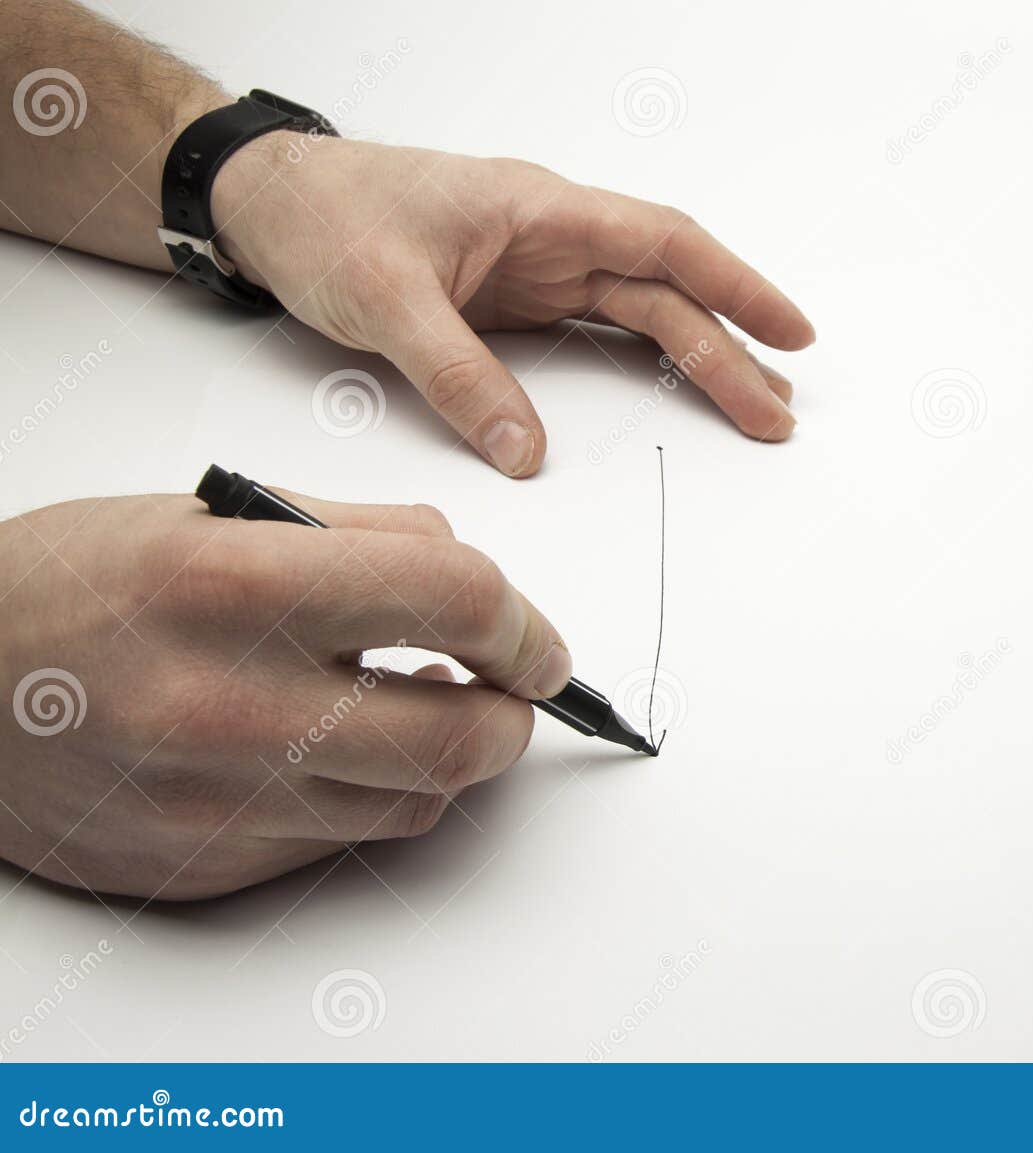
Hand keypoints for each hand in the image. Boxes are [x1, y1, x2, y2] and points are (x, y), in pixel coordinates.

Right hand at [0, 493, 567, 899]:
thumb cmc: (68, 586)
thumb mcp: (213, 513)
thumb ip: (363, 533)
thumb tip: (470, 573)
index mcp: (238, 585)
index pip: (456, 599)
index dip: (523, 619)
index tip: (533, 635)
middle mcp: (230, 703)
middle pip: (464, 736)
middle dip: (515, 710)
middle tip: (508, 685)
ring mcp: (219, 801)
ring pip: (419, 802)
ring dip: (445, 755)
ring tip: (411, 707)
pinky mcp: (209, 866)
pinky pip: (347, 841)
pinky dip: (369, 796)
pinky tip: (336, 752)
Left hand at [212, 135, 814, 475]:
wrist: (268, 204)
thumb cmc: (324, 217)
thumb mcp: (385, 300)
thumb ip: (459, 378)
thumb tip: (526, 453)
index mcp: (539, 210)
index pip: (662, 244)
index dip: (735, 286)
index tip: (788, 332)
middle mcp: (553, 236)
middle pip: (665, 292)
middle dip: (729, 350)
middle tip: (776, 414)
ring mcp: (540, 269)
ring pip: (643, 314)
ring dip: (700, 360)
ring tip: (753, 408)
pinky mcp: (520, 301)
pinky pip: (601, 332)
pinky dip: (648, 362)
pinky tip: (683, 389)